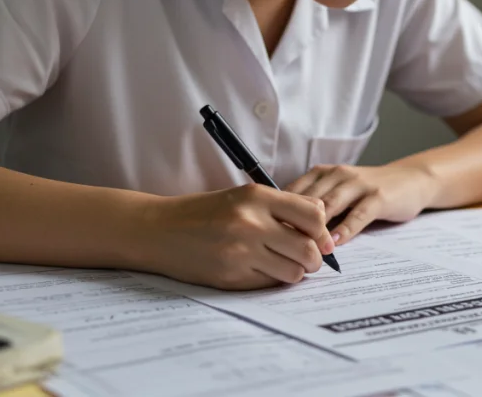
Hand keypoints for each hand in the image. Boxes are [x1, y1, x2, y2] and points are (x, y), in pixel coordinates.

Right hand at [135, 184, 334, 290]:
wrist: (159, 231)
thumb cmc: (203, 212)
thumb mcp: (242, 196)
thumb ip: (282, 206)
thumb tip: (322, 220)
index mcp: (256, 196)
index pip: (313, 215)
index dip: (322, 230)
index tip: (320, 238)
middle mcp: (251, 222)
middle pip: (309, 248)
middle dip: (315, 258)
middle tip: (308, 258)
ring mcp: (241, 252)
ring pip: (294, 271)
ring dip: (295, 271)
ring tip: (282, 264)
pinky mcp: (231, 276)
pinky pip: (269, 283)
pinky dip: (272, 280)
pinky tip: (260, 270)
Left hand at [285, 164, 436, 244]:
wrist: (409, 180)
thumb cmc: (367, 192)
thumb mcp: (337, 193)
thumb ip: (314, 208)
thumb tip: (282, 232)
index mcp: (322, 173)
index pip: (293, 192)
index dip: (278, 214)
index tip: (265, 235)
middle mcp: (338, 174)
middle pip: (308, 200)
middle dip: (292, 223)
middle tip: (277, 246)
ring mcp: (359, 184)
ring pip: (331, 205)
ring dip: (316, 228)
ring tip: (304, 249)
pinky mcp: (379, 197)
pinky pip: (359, 214)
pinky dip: (346, 228)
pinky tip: (336, 243)